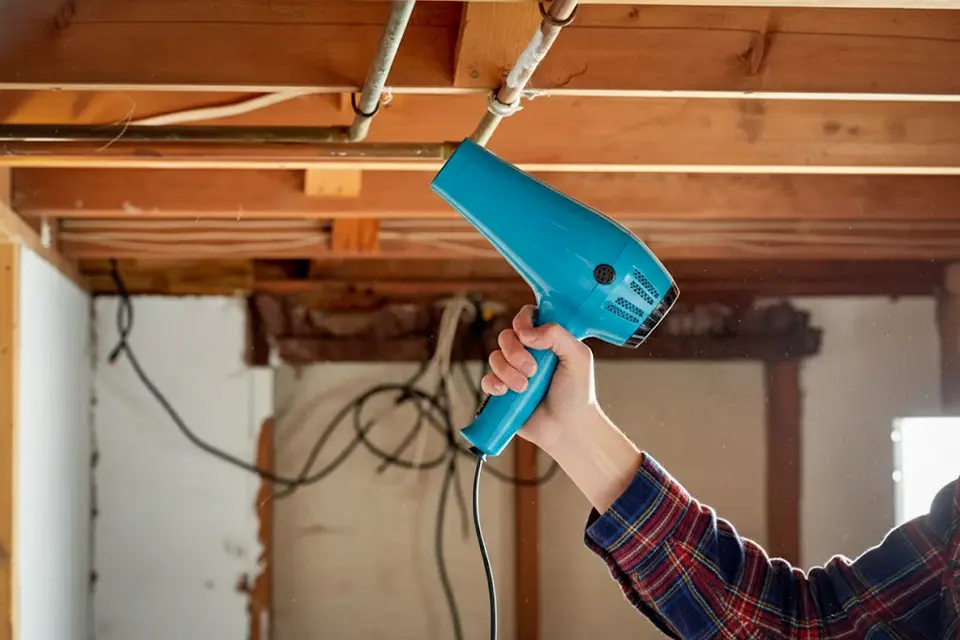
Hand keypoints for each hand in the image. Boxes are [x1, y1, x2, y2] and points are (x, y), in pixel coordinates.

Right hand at [480, 305, 599, 452]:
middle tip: (532, 371)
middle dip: (515, 352)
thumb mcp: (578, 357)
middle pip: (506, 336)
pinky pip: (486, 379)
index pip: (527, 317)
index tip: (528, 335)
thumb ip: (557, 335)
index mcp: (547, 340)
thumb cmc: (578, 394)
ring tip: (524, 388)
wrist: (568, 429)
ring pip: (495, 357)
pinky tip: (505, 392)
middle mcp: (528, 353)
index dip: (523, 321)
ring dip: (508, 372)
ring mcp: (514, 372)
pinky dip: (493, 384)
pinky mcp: (503, 391)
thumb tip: (527, 332)